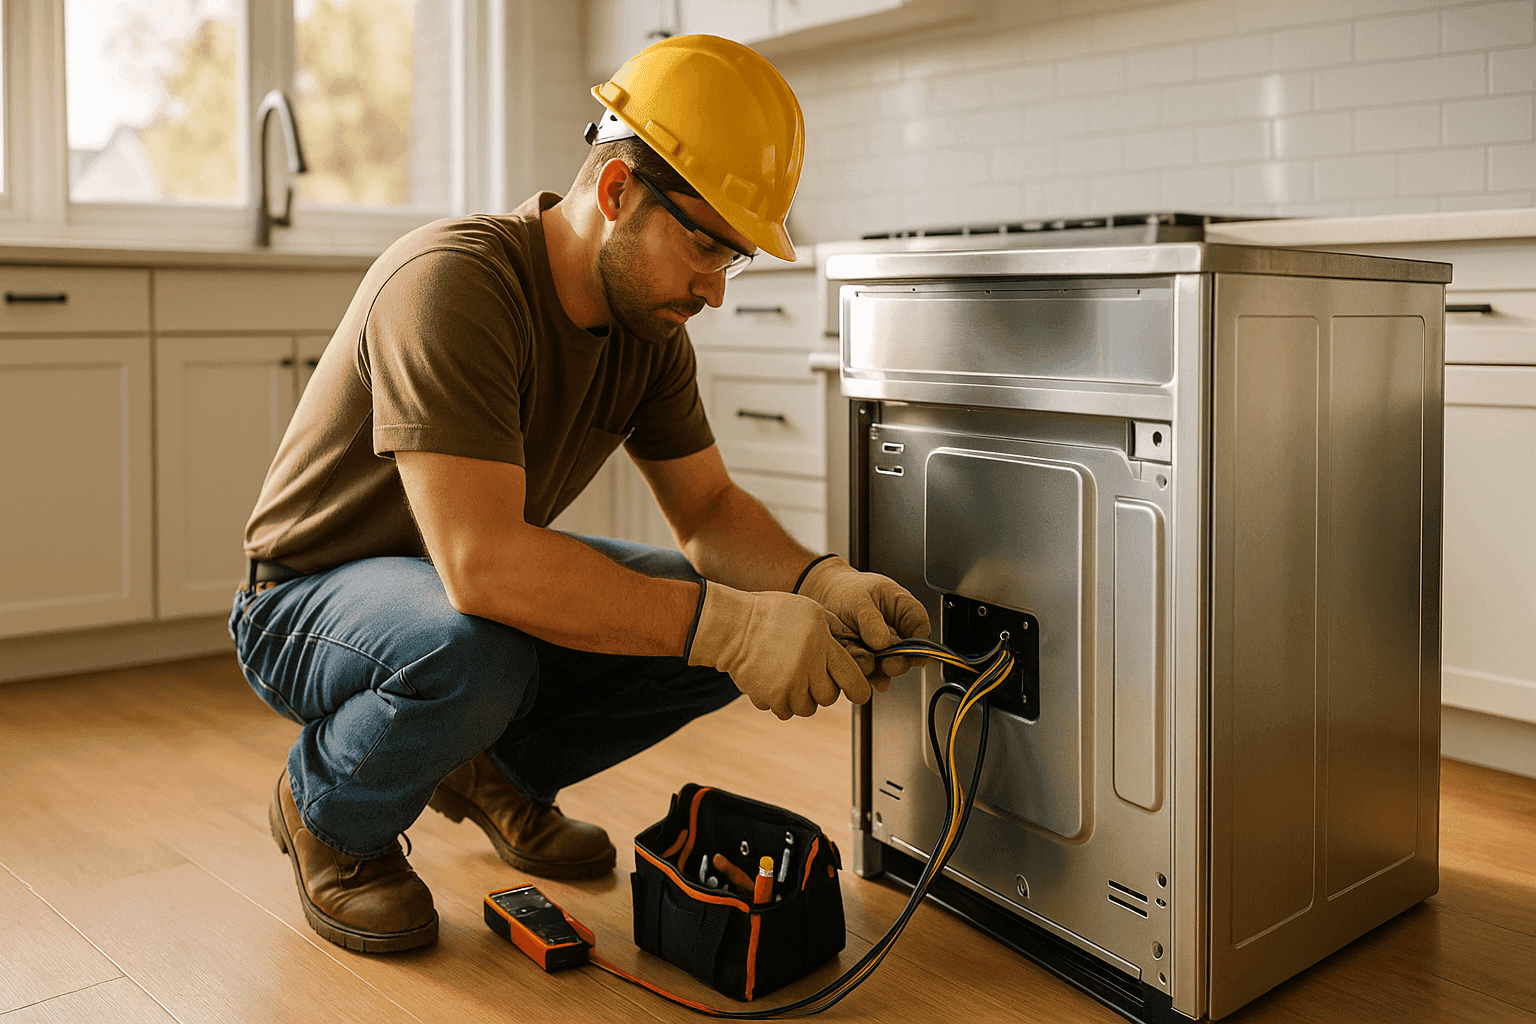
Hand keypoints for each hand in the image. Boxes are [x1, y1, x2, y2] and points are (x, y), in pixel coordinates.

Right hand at [686, 582, 871, 718]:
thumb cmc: (771, 614)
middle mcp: (808, 666)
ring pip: (807, 708)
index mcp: (822, 644)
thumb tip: (854, 644)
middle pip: (829, 697)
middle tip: (810, 676)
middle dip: (823, 690)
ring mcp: (789, 684)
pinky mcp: (770, 697)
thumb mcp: (810, 610)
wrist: (732, 626)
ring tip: (790, 679)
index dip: (859, 690)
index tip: (859, 693)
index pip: (852, 678)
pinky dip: (780, 702)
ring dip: (801, 699)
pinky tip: (773, 682)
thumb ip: (834, 629)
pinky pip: (784, 711)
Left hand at [797, 556, 929, 687]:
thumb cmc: (846, 591)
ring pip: (886, 668)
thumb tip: (882, 641)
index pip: (921, 631)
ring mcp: (881, 649)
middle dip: (897, 663)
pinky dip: (861, 674)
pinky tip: (854, 668)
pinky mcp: (866, 661)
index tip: (912, 656)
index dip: (919, 647)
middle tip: (886, 664)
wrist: (824, 597)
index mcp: (904, 610)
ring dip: (876, 670)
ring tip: (862, 661)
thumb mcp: (858, 598)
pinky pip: (868, 673)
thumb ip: (871, 620)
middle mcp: (896, 632)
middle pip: (907, 655)